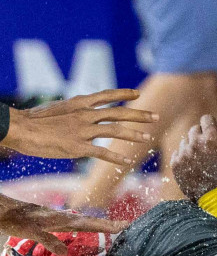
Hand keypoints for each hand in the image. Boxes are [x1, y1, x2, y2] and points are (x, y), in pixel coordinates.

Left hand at [0, 196, 122, 255]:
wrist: (2, 209)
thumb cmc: (14, 220)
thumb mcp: (30, 231)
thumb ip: (48, 240)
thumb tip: (64, 253)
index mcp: (61, 219)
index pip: (89, 223)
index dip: (107, 225)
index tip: (125, 225)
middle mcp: (62, 218)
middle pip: (90, 221)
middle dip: (108, 224)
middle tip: (126, 226)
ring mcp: (56, 218)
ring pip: (82, 222)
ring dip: (97, 225)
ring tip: (111, 228)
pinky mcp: (50, 220)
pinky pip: (72, 224)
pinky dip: (83, 226)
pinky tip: (82, 228)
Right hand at [2, 90, 156, 163]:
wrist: (21, 129)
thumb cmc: (36, 120)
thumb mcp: (59, 108)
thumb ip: (75, 109)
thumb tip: (85, 110)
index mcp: (80, 103)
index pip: (107, 95)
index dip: (123, 94)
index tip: (138, 94)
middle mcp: (85, 114)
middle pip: (119, 113)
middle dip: (139, 116)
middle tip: (156, 117)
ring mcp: (83, 131)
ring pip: (115, 131)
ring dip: (134, 135)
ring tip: (148, 138)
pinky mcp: (77, 147)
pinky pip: (102, 153)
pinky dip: (116, 158)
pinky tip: (126, 162)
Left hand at [169, 115, 216, 199]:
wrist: (214, 195)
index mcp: (211, 139)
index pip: (206, 118)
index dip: (211, 123)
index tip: (213, 129)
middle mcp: (195, 144)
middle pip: (194, 129)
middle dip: (201, 134)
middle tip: (207, 146)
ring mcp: (183, 154)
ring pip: (186, 141)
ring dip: (192, 146)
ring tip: (201, 158)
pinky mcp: (175, 164)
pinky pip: (178, 152)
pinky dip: (185, 156)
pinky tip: (193, 164)